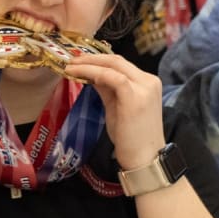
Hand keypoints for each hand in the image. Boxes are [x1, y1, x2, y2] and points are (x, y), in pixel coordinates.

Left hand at [65, 54, 164, 168]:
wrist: (144, 159)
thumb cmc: (131, 138)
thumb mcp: (117, 107)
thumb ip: (107, 89)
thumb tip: (90, 76)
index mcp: (147, 82)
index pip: (121, 64)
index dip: (98, 59)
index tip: (79, 60)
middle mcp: (148, 81)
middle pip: (117, 60)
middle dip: (91, 58)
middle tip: (71, 59)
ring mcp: (143, 87)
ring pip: (113, 65)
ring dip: (88, 63)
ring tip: (70, 66)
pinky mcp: (134, 96)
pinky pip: (110, 77)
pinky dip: (92, 73)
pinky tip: (78, 74)